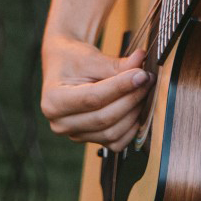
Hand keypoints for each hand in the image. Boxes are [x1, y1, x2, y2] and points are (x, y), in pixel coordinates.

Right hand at [41, 34, 153, 151]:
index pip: (93, 98)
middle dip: (130, 99)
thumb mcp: (91, 57)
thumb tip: (140, 63)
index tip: (141, 75)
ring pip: (111, 132)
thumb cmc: (73, 59)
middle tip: (147, 79)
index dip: (120, 87)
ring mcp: (74, 134)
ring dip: (133, 113)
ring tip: (144, 90)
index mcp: (53, 101)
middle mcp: (60, 123)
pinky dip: (130, 128)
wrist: (65, 66)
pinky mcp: (89, 139)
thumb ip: (116, 65)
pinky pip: (114, 142)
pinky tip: (138, 108)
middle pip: (104, 118)